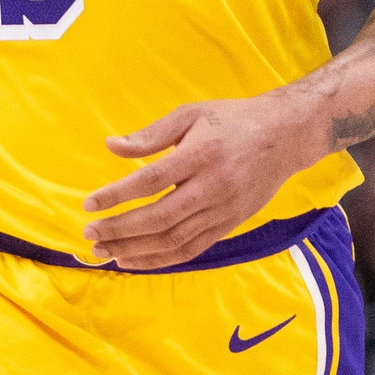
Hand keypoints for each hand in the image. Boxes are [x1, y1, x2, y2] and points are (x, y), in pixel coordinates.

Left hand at [82, 95, 310, 269]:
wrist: (285, 137)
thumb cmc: (232, 120)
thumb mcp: (191, 115)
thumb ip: (151, 135)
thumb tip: (111, 147)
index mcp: (200, 155)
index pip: (150, 181)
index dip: (116, 196)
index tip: (88, 205)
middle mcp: (213, 187)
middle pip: (159, 217)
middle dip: (120, 229)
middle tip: (90, 234)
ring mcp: (223, 210)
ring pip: (173, 240)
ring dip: (135, 249)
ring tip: (104, 252)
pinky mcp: (229, 225)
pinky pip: (191, 250)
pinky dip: (160, 259)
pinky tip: (134, 260)